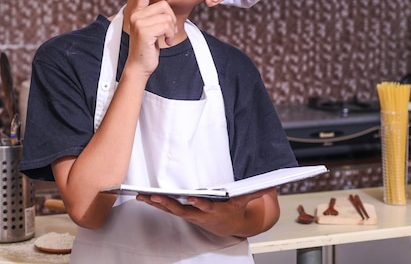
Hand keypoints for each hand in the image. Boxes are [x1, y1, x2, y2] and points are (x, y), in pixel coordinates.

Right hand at [125, 0, 175, 75]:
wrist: (140, 65)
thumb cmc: (148, 47)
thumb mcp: (151, 26)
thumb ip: (155, 13)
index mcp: (136, 12)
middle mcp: (135, 15)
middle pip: (163, 4)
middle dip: (172, 17)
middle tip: (170, 30)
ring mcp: (138, 23)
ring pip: (166, 16)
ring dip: (172, 28)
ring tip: (167, 36)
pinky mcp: (144, 32)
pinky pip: (166, 26)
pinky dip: (170, 34)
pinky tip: (167, 41)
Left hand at [136, 188, 275, 237]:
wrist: (230, 226)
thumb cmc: (236, 208)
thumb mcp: (246, 201)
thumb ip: (254, 192)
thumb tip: (269, 184)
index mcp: (215, 210)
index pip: (207, 206)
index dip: (200, 203)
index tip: (192, 198)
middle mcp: (200, 214)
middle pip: (182, 210)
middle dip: (168, 204)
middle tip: (155, 197)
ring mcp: (190, 215)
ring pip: (171, 210)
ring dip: (156, 203)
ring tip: (142, 195)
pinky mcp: (183, 213)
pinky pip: (167, 209)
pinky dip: (155, 203)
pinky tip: (143, 196)